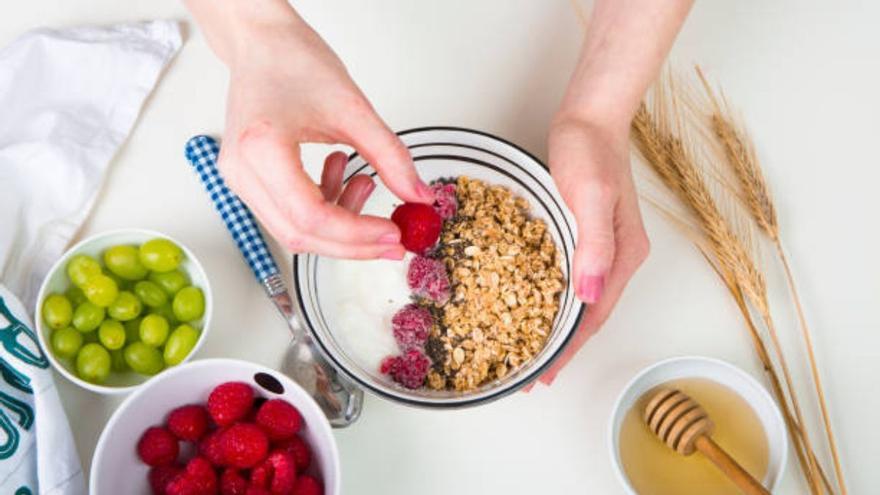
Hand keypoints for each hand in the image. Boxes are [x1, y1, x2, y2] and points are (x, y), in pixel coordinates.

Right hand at [212, 10, 433, 258]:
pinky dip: (323, 207)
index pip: (311, 216)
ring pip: (294, 230)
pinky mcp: (248, 180)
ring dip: (339, 224)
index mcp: (262, 149)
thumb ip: (390, 157)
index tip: (393, 234)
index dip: (356, 234)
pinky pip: (288, 213)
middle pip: (300, 234)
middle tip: (392, 239)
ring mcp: (240, 179)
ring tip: (366, 184)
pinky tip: (342, 175)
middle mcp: (241, 171)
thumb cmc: (293, 61)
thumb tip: (418, 195)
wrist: (261, 43)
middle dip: (352, 243)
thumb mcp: (353, 109)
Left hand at [537, 117, 649, 385]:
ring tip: (533, 348)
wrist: (590, 116)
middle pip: (591, 315)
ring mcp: (604, 245)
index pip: (594, 315)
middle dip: (563, 346)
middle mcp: (618, 256)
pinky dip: (554, 298)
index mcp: (623, 254)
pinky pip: (572, 277)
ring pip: (582, 299)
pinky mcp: (587, 233)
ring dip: (558, 326)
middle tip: (533, 374)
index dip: (569, 348)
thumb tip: (591, 295)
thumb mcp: (590, 194)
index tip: (544, 375)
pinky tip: (536, 303)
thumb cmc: (589, 149)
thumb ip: (593, 245)